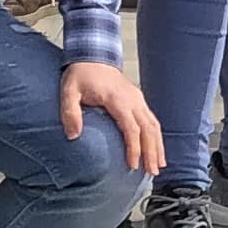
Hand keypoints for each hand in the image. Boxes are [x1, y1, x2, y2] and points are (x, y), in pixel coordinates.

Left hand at [60, 57, 165, 173]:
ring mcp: (138, 99)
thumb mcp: (69, 90)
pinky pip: (152, 121)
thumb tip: (73, 135)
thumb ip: (70, 112)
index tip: (133, 164)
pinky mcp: (139, 100)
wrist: (93, 55)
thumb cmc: (81, 74)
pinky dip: (156, 137)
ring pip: (154, 126)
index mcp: (118, 99)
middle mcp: (133, 100)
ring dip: (158, 147)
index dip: (134, 148)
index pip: (132, 128)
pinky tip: (157, 150)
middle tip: (152, 172)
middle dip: (152, 152)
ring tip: (158, 166)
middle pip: (148, 129)